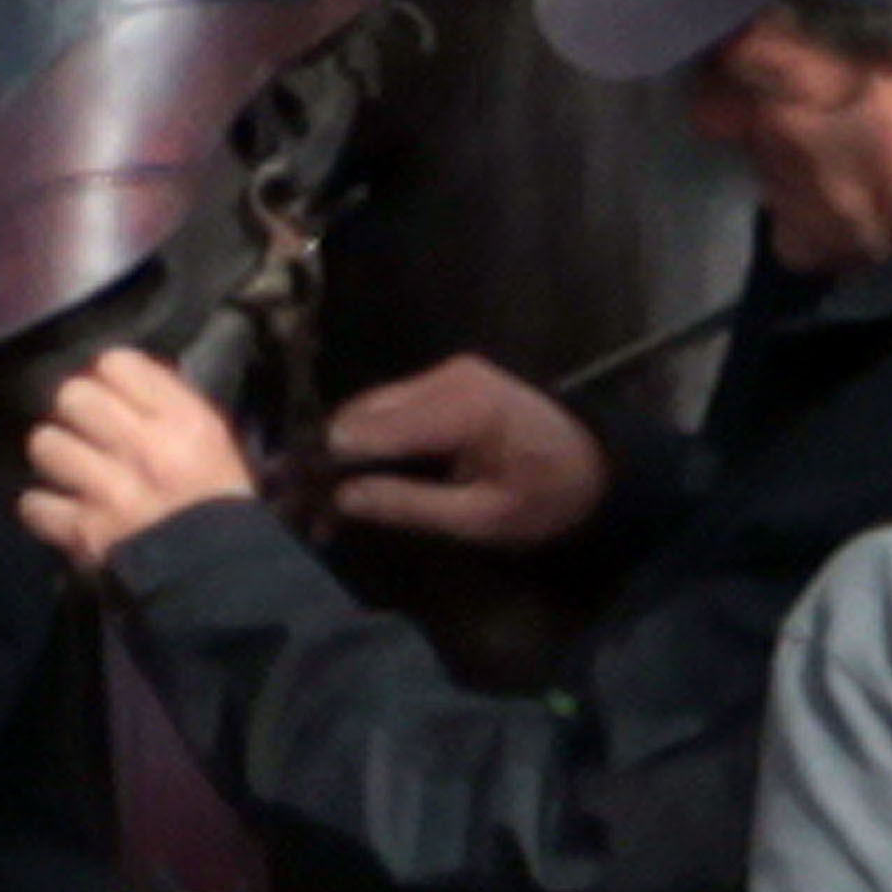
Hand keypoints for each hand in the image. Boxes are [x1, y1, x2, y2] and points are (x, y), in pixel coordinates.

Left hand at [18, 348, 255, 570]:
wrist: (216, 577)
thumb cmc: (219, 503)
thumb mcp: (213, 441)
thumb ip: (170, 407)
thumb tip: (126, 383)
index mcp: (183, 419)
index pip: (116, 364)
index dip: (108, 377)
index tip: (111, 394)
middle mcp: (142, 446)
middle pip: (73, 396)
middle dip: (75, 411)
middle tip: (85, 428)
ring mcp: (108, 489)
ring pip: (46, 444)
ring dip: (54, 455)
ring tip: (69, 467)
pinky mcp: (83, 530)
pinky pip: (35, 503)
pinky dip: (43, 508)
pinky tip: (60, 509)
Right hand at [322, 355, 608, 546]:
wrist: (601, 466)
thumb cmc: (549, 498)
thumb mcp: (481, 518)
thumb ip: (409, 505)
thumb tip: (341, 500)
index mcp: (461, 407)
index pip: (370, 429)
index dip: (325, 462)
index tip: (289, 497)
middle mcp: (449, 376)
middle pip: (363, 412)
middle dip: (328, 458)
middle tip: (297, 506)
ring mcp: (450, 373)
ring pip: (373, 407)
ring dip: (346, 449)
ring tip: (320, 500)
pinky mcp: (451, 381)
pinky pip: (395, 406)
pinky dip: (371, 438)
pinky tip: (356, 477)